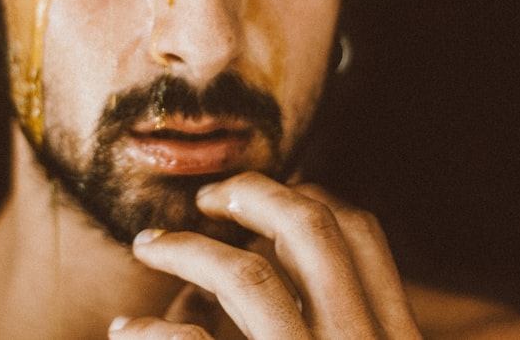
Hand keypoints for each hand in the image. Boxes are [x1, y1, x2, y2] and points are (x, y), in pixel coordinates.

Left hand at [108, 171, 421, 338]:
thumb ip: (318, 315)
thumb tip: (247, 250)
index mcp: (394, 339)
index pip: (363, 235)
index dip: (310, 197)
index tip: (261, 196)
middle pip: (312, 230)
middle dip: (252, 194)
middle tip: (206, 197)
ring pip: (248, 278)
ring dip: (186, 249)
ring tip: (147, 246)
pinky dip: (150, 332)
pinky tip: (126, 332)